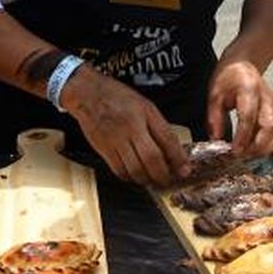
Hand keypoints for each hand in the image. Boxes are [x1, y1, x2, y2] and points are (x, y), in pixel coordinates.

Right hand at [61, 67, 188, 185]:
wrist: (88, 94)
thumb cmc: (117, 97)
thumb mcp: (144, 105)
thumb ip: (158, 125)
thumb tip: (172, 149)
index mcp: (145, 113)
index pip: (167, 139)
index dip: (178, 158)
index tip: (184, 169)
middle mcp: (131, 127)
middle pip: (152, 158)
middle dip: (163, 175)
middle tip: (169, 179)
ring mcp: (116, 139)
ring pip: (135, 169)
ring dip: (147, 179)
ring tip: (153, 179)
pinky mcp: (103, 148)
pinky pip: (119, 170)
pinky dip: (129, 177)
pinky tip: (135, 175)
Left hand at [207, 61, 272, 157]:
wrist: (243, 63)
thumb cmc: (228, 76)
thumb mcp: (214, 94)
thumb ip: (214, 117)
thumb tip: (216, 140)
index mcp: (249, 89)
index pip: (249, 117)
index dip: (243, 137)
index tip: (234, 152)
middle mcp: (266, 98)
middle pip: (270, 126)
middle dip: (258, 146)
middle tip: (242, 156)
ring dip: (264, 147)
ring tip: (248, 155)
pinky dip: (268, 143)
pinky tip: (256, 149)